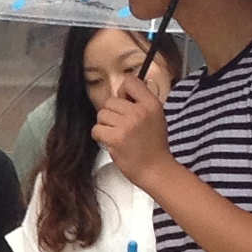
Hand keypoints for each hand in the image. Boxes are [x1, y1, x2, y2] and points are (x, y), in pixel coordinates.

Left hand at [91, 64, 171, 185]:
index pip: (129, 82)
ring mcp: (127, 125)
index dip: (123, 92)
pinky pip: (97, 129)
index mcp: (151, 104)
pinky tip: (112, 142)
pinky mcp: (115, 138)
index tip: (125, 103)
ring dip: (106, 125)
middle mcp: (139, 112)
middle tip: (122, 126)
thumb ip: (139, 102)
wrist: (155, 169)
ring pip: (102, 115)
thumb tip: (119, 92)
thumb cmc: (154, 145)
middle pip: (110, 101)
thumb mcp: (155, 117)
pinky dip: (100, 136)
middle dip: (112, 113)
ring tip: (118, 135)